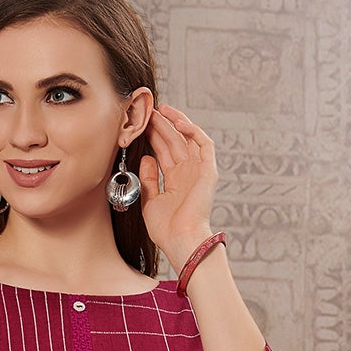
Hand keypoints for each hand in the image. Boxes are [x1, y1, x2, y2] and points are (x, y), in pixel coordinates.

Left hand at [138, 103, 217, 270]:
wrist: (181, 240)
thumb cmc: (166, 230)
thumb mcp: (149, 201)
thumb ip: (148, 179)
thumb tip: (147, 158)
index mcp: (175, 181)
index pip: (163, 152)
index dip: (154, 137)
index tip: (141, 125)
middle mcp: (188, 174)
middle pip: (174, 142)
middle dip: (161, 126)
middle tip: (147, 111)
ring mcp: (198, 171)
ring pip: (187, 139)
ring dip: (174, 123)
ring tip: (160, 110)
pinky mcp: (208, 170)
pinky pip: (203, 144)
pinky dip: (192, 130)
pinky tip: (177, 121)